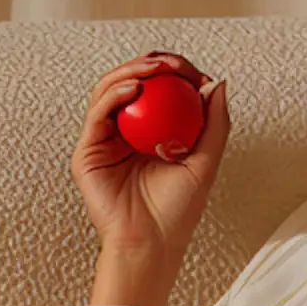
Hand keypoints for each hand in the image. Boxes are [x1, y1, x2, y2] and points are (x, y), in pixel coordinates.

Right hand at [71, 52, 229, 259]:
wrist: (151, 242)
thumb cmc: (177, 211)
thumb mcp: (206, 161)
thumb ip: (215, 123)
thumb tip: (219, 83)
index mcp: (151, 133)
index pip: (159, 92)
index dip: (172, 73)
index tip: (190, 70)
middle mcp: (125, 133)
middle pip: (131, 84)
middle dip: (150, 65)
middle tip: (170, 63)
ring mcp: (104, 140)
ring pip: (110, 91)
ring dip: (130, 72)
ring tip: (152, 69)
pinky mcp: (87, 151)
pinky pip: (98, 114)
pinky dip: (114, 95)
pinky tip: (134, 89)